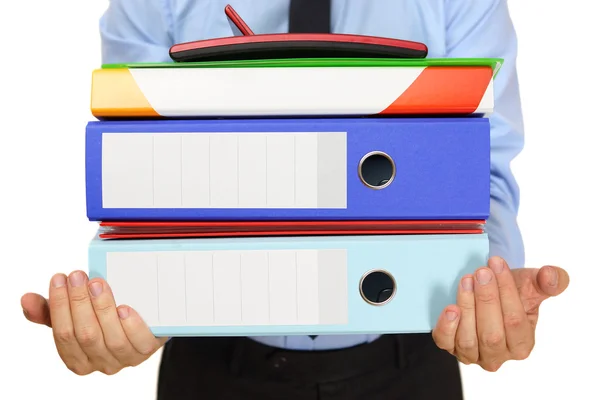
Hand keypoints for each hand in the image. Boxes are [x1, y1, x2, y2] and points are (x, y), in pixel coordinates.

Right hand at [21, 270, 166, 374]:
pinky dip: (131, 326)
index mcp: (77, 358)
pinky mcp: (147, 350)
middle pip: (86, 335)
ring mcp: (125, 358)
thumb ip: (50, 309)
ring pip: (111, 339)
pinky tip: (124, 308)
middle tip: (78, 275)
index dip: (59, 306)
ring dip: (103, 308)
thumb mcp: (76, 313)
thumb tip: (26, 299)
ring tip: (98, 284)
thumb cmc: (104, 318)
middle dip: (79, 303)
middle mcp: (100, 363)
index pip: (63, 335)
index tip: (60, 278)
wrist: (145, 318)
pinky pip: (139, 343)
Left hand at [432, 256, 568, 371]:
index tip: (497, 264)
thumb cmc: (513, 292)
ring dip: (467, 307)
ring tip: (467, 281)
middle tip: (482, 272)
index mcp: (522, 345)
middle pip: (491, 334)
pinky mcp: (450, 346)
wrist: (486, 291)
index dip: (506, 292)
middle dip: (486, 300)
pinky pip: (446, 342)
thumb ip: (550, 281)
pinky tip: (450, 308)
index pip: (515, 322)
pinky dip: (447, 327)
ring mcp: (473, 354)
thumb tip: (551, 276)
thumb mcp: (533, 284)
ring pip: (468, 340)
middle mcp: (498, 355)